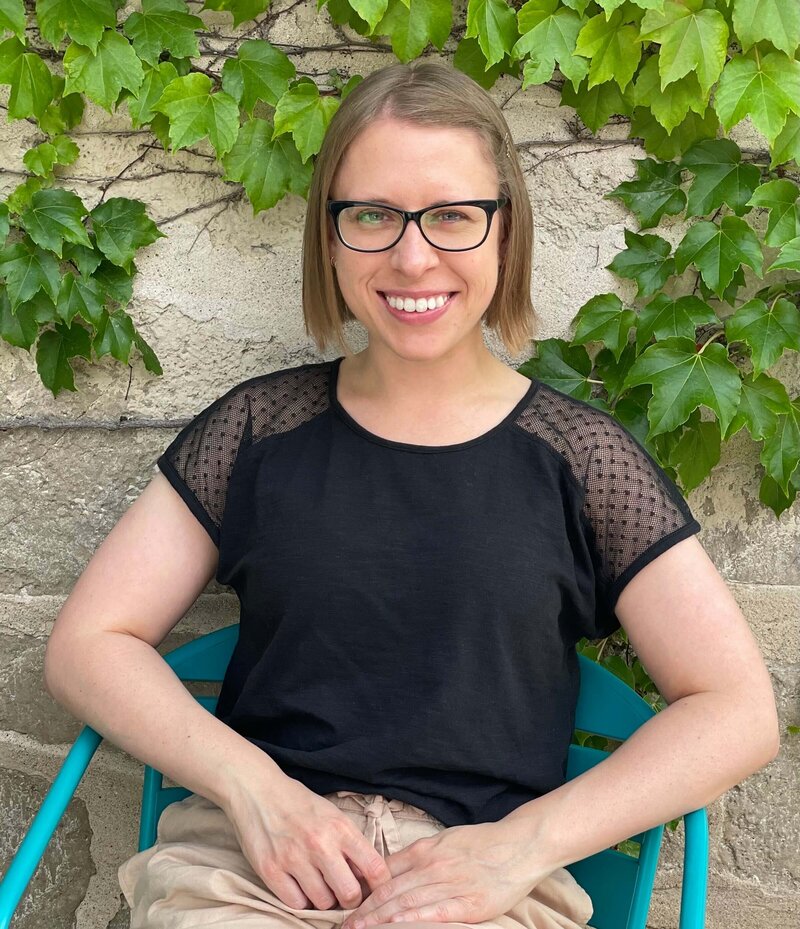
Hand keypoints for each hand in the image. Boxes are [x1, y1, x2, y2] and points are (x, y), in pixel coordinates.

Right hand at [222, 774, 392, 910]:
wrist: (258, 790)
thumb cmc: (300, 804)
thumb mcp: (333, 815)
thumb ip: (350, 843)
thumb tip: (367, 876)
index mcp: (341, 828)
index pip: (374, 868)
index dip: (380, 886)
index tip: (374, 891)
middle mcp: (320, 844)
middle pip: (350, 894)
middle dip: (350, 898)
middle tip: (343, 892)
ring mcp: (294, 859)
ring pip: (323, 903)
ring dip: (323, 899)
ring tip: (318, 884)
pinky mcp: (271, 870)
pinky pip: (296, 904)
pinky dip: (300, 900)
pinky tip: (299, 886)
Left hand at [341, 819, 547, 927]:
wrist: (519, 844)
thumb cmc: (482, 842)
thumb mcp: (445, 839)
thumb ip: (419, 854)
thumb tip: (391, 868)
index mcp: (426, 849)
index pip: (386, 871)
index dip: (365, 889)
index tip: (348, 904)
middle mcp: (433, 866)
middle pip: (391, 890)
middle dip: (365, 909)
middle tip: (344, 924)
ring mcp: (450, 884)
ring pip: (407, 903)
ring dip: (380, 919)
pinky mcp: (468, 904)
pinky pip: (434, 913)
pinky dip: (411, 920)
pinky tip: (394, 926)